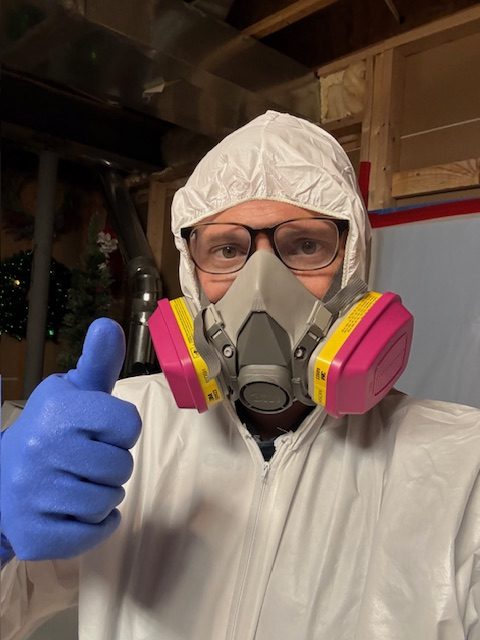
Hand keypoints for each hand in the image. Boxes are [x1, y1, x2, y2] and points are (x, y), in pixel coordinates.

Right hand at [0, 319, 141, 560]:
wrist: (0, 481)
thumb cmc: (51, 430)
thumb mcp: (73, 391)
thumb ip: (98, 361)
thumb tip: (108, 324)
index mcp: (57, 410)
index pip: (128, 423)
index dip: (121, 429)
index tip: (100, 430)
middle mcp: (42, 449)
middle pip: (122, 465)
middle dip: (112, 463)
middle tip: (86, 459)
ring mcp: (34, 495)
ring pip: (109, 500)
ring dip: (103, 494)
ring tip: (78, 482)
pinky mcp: (35, 534)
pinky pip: (95, 534)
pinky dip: (97, 526)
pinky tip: (76, 510)